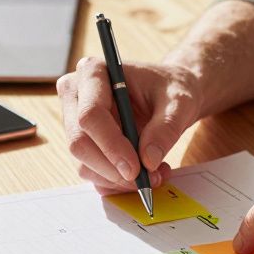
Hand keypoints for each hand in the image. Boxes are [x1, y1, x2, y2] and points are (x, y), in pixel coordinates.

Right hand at [57, 58, 202, 193]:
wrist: (168, 94)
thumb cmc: (170, 89)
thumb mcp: (179, 103)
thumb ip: (166, 128)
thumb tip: (148, 161)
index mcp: (93, 72)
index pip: (90, 115)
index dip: (111, 145)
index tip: (136, 168)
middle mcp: (76, 94)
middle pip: (80, 142)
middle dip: (113, 169)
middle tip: (146, 180)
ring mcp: (74, 121)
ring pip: (84, 163)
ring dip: (117, 179)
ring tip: (154, 174)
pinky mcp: (83, 143)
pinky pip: (91, 172)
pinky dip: (116, 182)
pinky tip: (143, 174)